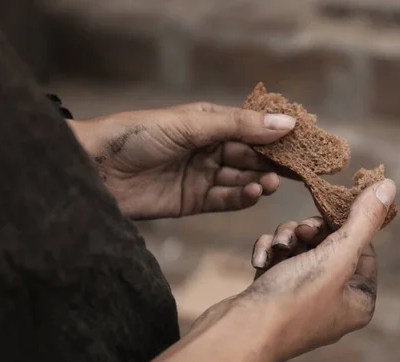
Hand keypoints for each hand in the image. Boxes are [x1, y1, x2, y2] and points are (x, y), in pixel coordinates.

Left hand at [68, 103, 295, 219]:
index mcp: (210, 123)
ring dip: (260, 180)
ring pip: (241, 178)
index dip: (277, 136)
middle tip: (298, 170)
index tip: (303, 144)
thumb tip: (286, 122)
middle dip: (273, 162)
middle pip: (251, 156)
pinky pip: (226, 199)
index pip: (252, 129)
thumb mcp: (193, 124)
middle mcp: (209, 148)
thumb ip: (240, 126)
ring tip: (273, 182)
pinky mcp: (193, 201)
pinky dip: (242, 197)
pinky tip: (254, 192)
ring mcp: (202, 175)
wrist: (95, 169)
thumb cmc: (140, 134)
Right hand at [140, 179, 395, 361]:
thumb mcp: (336, 256)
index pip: (363, 248)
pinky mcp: (274, 295)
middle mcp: (334, 302)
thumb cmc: (293, 300)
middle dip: (310, 232)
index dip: (346, 225)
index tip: (328, 211)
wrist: (238, 334)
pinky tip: (261, 259)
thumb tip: (389, 186)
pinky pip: (279, 261)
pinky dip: (270, 253)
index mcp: (358, 300)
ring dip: (287, 239)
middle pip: (331, 245)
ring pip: (301, 249)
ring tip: (278, 246)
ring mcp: (302, 300)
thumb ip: (364, 220)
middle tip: (300, 231)